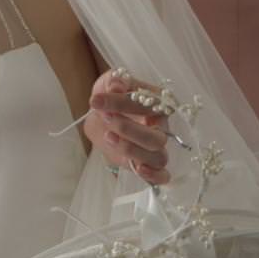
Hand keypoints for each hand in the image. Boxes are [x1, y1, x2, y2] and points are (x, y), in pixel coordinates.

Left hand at [84, 68, 170, 184]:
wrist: (101, 116)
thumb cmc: (111, 97)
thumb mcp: (108, 83)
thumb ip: (114, 81)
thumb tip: (117, 87)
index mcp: (157, 103)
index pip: (149, 104)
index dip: (122, 103)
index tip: (96, 100)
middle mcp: (161, 127)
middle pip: (156, 136)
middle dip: (128, 128)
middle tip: (105, 118)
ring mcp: (155, 147)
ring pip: (158, 156)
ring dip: (133, 149)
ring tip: (109, 137)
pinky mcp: (147, 164)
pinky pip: (162, 176)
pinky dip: (154, 175)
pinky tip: (138, 168)